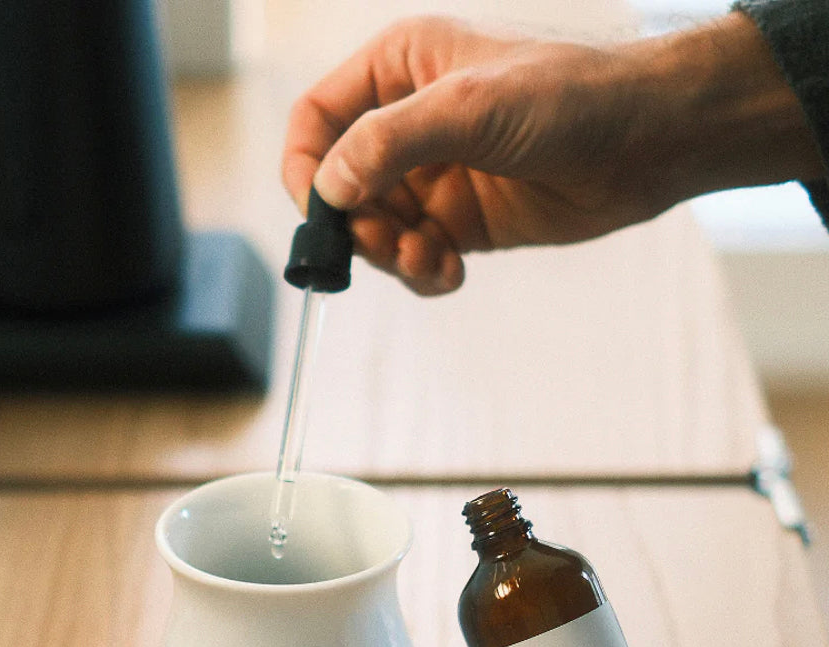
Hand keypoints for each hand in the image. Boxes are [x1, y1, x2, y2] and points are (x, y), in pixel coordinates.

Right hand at [282, 14, 819, 294]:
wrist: (643, 144)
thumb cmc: (567, 99)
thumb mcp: (469, 108)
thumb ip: (389, 143)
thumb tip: (328, 189)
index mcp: (397, 71)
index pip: (316, 122)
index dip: (305, 170)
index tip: (323, 215)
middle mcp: (407, 123)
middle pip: (339, 189)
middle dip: (359, 226)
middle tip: (394, 244)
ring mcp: (431, 176)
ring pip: (373, 231)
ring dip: (392, 257)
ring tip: (432, 260)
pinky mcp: (458, 222)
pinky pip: (413, 258)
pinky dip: (421, 274)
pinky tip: (452, 272)